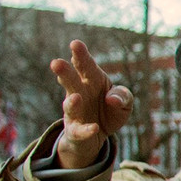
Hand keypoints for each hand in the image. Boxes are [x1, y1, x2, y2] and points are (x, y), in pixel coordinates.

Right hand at [50, 40, 132, 168]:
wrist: (98, 135)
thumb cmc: (110, 111)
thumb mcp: (124, 103)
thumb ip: (123, 96)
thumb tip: (112, 99)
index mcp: (92, 80)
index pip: (86, 65)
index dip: (80, 55)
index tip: (75, 44)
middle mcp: (79, 93)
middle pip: (71, 81)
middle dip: (65, 73)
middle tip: (56, 63)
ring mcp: (74, 112)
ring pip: (70, 106)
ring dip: (72, 102)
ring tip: (76, 97)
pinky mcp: (74, 131)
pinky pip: (79, 131)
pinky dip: (86, 130)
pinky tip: (94, 128)